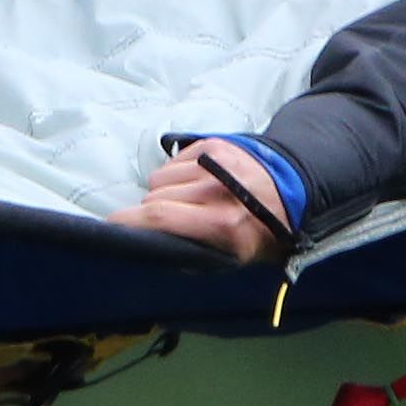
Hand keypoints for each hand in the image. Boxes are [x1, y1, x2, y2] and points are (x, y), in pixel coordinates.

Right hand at [108, 138, 293, 264]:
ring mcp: (213, 163)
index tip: (112, 226)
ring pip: (159, 179)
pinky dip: (175, 176)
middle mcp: (215, 189)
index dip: (127, 221)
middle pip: (154, 198)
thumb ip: (191, 257)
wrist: (293, 193)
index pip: (158, 215)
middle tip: (172, 223)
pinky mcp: (212, 145)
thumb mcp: (232, 260)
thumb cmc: (258, 233)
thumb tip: (149, 248)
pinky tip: (194, 185)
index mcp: (221, 222)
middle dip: (152, 212)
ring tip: (186, 203)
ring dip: (164, 193)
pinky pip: (172, 163)